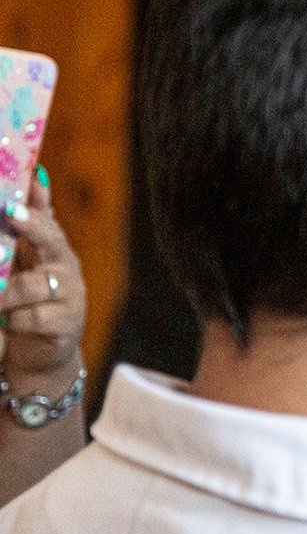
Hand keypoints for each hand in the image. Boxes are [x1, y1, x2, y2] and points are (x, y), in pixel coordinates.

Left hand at [0, 171, 86, 379]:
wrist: (41, 354)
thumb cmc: (28, 305)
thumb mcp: (22, 269)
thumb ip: (26, 233)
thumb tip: (32, 181)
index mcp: (54, 250)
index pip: (47, 217)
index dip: (39, 198)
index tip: (31, 179)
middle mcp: (66, 268)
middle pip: (52, 239)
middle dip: (31, 225)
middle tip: (11, 212)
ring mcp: (71, 296)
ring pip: (34, 284)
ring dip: (8, 292)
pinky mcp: (66, 325)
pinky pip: (34, 316)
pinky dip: (15, 319)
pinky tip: (11, 322)